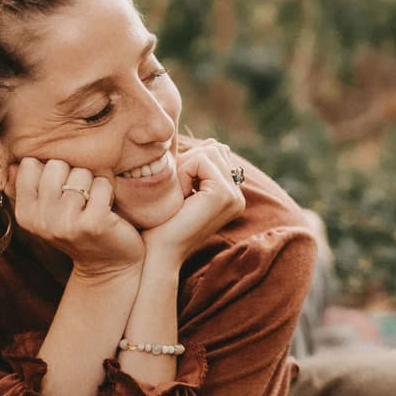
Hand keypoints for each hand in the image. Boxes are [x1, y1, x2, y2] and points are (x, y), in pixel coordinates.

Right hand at [7, 156, 143, 278]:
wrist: (107, 265)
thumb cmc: (76, 229)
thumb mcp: (45, 211)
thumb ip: (26, 188)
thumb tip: (12, 164)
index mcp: (24, 214)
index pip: (29, 164)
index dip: (49, 171)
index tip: (58, 190)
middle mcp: (41, 220)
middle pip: (55, 164)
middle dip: (71, 174)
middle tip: (78, 199)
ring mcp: (67, 223)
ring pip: (80, 173)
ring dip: (91, 184)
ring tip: (91, 205)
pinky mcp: (94, 223)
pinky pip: (101, 184)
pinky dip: (107, 192)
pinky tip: (105, 210)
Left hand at [139, 140, 245, 264]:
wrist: (157, 253)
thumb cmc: (161, 223)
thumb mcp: (181, 187)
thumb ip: (197, 165)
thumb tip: (215, 142)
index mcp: (230, 195)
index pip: (214, 153)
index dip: (188, 164)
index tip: (179, 194)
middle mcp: (237, 196)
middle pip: (214, 149)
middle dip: (187, 164)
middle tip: (177, 195)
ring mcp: (234, 196)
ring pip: (209, 152)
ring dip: (184, 169)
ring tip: (179, 197)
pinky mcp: (223, 195)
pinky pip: (202, 160)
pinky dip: (183, 174)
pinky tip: (180, 198)